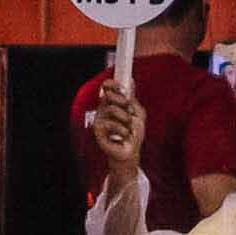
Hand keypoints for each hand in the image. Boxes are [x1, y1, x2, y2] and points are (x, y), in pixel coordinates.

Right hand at [75, 70, 145, 192]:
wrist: (130, 152)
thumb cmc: (133, 134)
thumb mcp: (138, 114)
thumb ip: (133, 100)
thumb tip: (130, 82)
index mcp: (112, 104)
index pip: (107, 88)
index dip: (112, 84)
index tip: (121, 86)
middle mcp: (103, 110)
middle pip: (107, 95)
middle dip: (122, 100)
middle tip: (129, 109)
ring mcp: (99, 119)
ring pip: (111, 108)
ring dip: (125, 118)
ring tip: (128, 127)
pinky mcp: (97, 130)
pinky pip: (110, 123)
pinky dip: (122, 129)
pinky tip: (123, 135)